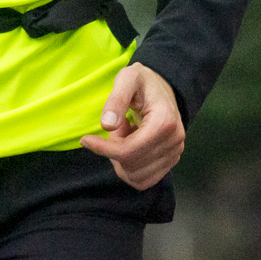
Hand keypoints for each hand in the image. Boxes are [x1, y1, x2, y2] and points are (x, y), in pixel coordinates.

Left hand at [80, 63, 183, 189]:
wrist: (162, 86)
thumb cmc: (142, 81)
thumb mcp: (126, 79)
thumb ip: (116, 99)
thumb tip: (107, 125)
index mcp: (164, 122)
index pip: (129, 151)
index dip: (104, 149)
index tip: (85, 139)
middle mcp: (174, 142)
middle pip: (131, 165)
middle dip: (114, 150)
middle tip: (116, 127)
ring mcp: (174, 153)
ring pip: (136, 177)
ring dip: (122, 160)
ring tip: (125, 135)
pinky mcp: (171, 161)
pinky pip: (144, 180)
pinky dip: (131, 168)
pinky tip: (131, 146)